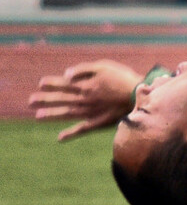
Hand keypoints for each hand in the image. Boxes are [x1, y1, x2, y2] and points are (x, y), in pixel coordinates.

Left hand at [28, 59, 143, 140]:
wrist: (139, 96)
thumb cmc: (123, 78)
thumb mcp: (104, 66)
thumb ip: (84, 70)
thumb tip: (65, 74)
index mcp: (86, 86)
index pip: (64, 85)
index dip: (52, 84)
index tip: (40, 84)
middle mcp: (85, 100)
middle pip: (62, 100)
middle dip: (46, 100)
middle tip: (31, 102)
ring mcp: (91, 113)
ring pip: (68, 114)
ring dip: (52, 115)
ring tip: (38, 117)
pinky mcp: (99, 123)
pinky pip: (82, 129)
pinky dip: (71, 133)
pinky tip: (60, 138)